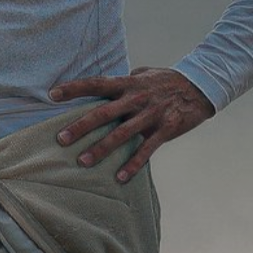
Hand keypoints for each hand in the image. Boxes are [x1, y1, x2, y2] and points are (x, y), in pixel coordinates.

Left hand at [48, 68, 214, 183]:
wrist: (199, 87)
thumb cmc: (166, 80)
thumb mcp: (142, 75)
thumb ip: (123, 83)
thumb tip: (102, 88)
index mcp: (128, 84)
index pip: (96, 83)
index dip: (74, 88)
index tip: (52, 95)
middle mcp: (136, 98)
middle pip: (103, 113)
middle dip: (81, 126)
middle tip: (61, 139)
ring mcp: (151, 115)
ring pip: (122, 134)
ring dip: (102, 148)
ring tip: (84, 162)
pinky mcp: (165, 130)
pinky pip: (146, 150)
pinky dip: (133, 164)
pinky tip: (119, 178)